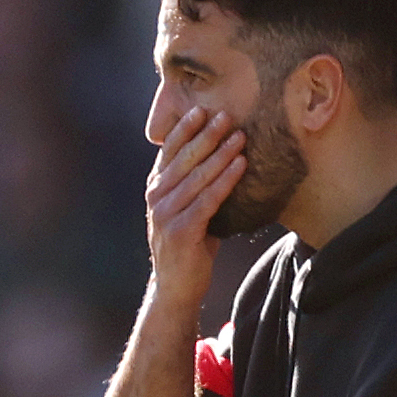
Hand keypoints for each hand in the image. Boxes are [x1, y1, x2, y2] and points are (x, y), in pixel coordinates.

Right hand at [144, 106, 245, 309]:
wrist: (176, 286)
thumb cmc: (188, 243)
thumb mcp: (186, 208)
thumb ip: (193, 184)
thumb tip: (221, 154)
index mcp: (156, 187)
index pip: (169, 151)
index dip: (185, 129)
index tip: (202, 110)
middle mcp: (156, 197)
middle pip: (184, 159)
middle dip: (206, 135)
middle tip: (226, 115)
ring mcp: (165, 214)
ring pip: (197, 177)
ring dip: (221, 154)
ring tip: (239, 137)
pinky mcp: (180, 231)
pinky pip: (207, 200)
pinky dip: (225, 181)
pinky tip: (240, 166)